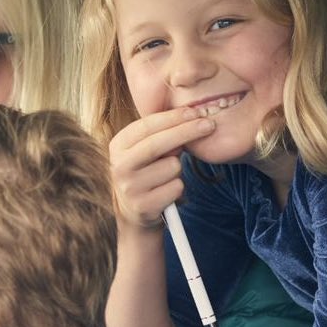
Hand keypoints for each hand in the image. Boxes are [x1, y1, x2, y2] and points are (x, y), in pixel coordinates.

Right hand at [108, 107, 214, 229]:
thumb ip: (161, 134)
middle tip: (209, 125)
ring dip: (178, 169)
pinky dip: (178, 187)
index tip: (194, 112)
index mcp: (118, 146)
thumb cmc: (146, 173)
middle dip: (187, 131)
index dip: (173, 117)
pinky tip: (167, 192)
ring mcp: (130, 188)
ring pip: (172, 166)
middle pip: (158, 143)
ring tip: (167, 176)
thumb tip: (190, 118)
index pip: (147, 125)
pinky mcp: (144, 206)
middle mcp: (119, 166)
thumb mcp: (145, 150)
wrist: (134, 214)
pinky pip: (176, 187)